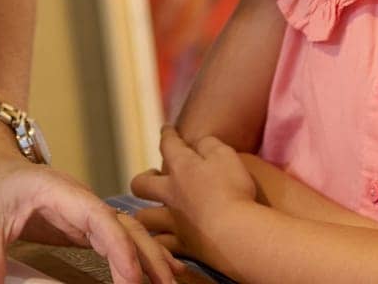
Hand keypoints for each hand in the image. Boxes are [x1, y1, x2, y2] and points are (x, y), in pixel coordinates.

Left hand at [0, 117, 178, 283]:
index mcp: (58, 192)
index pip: (99, 219)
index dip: (119, 249)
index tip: (132, 279)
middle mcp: (78, 200)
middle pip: (124, 226)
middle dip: (149, 256)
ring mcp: (81, 211)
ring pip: (126, 232)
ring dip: (149, 256)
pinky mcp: (79, 224)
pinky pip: (115, 239)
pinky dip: (137, 254)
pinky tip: (154, 271)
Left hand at [129, 127, 257, 273]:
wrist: (235, 233)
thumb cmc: (232, 189)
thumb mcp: (225, 155)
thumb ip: (209, 144)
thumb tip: (198, 143)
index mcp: (182, 168)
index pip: (168, 145)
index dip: (167, 135)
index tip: (167, 130)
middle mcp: (171, 194)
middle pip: (141, 184)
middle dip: (144, 178)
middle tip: (154, 177)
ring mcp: (174, 222)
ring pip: (144, 218)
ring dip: (146, 214)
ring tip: (153, 213)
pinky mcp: (182, 247)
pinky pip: (162, 246)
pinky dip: (160, 244)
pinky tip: (162, 244)